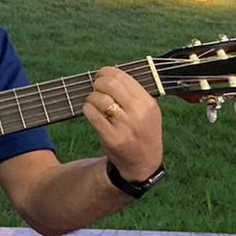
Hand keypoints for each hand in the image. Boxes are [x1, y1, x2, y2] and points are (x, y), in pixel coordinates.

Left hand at [81, 66, 162, 182]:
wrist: (143, 163)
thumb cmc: (141, 131)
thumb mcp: (147, 111)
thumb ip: (132, 94)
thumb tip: (106, 74)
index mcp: (148, 103)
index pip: (123, 78)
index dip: (107, 72)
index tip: (101, 75)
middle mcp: (139, 114)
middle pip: (110, 85)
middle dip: (98, 83)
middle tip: (95, 87)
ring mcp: (125, 127)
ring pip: (99, 99)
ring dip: (91, 97)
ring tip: (93, 101)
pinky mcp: (112, 138)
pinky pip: (92, 115)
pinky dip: (87, 109)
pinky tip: (90, 111)